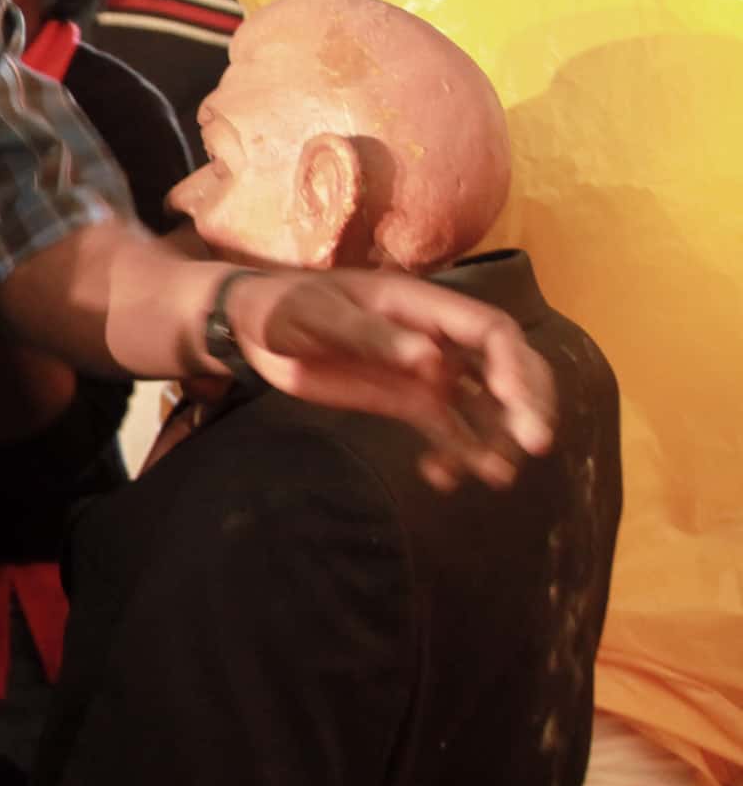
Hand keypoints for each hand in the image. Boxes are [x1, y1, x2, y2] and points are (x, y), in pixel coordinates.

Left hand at [229, 269, 555, 489]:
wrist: (251, 331)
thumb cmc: (284, 308)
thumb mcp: (319, 315)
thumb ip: (372, 335)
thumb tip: (431, 358)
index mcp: (424, 307)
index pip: (492, 331)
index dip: (514, 364)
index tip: (517, 402)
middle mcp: (437, 340)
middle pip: (505, 368)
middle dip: (526, 403)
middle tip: (533, 444)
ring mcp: (426, 373)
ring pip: (484, 405)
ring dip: (497, 437)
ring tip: (494, 474)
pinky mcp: (407, 402)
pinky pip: (448, 429)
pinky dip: (457, 452)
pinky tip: (443, 477)